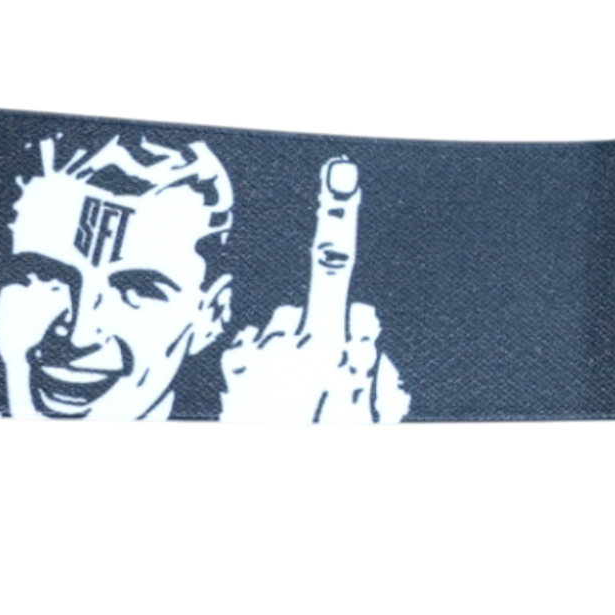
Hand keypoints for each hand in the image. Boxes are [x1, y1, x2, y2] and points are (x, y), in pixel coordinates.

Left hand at [218, 157, 411, 425]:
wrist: (267, 442)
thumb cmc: (316, 432)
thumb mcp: (367, 418)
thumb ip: (380, 382)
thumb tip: (365, 336)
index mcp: (325, 354)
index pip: (337, 273)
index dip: (338, 218)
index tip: (339, 172)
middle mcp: (283, 344)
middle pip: (330, 314)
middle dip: (341, 343)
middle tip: (343, 392)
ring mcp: (254, 356)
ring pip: (292, 333)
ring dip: (301, 360)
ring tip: (303, 409)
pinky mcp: (235, 368)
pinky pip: (262, 350)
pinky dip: (270, 370)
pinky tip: (272, 405)